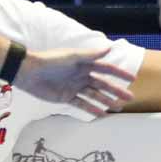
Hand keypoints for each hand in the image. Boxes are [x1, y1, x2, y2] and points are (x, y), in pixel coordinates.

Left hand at [15, 45, 134, 116]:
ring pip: (94, 95)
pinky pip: (81, 104)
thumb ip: (90, 55)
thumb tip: (109, 47)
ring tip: (118, 108)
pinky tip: (101, 114)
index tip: (131, 79)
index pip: (106, 68)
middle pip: (102, 84)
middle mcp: (82, 75)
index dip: (118, 73)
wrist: (29, 72)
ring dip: (106, 101)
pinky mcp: (66, 97)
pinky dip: (91, 109)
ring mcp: (74, 87)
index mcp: (84, 64)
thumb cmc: (50, 61)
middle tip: (129, 98)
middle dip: (116, 91)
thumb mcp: (72, 57)